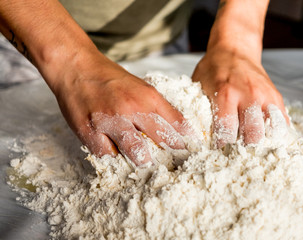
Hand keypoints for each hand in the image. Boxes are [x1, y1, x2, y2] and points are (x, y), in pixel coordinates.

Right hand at [53, 53, 189, 165]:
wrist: (77, 68)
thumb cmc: (111, 79)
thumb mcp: (141, 88)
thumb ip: (157, 108)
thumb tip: (176, 131)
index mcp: (149, 96)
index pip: (177, 122)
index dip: (188, 140)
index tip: (194, 151)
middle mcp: (132, 108)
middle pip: (161, 139)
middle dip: (172, 155)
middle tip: (175, 166)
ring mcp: (111, 121)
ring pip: (135, 151)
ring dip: (143, 161)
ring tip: (147, 166)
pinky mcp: (90, 132)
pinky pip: (107, 156)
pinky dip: (115, 160)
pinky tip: (118, 159)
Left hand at [192, 49, 288, 147]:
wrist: (234, 50)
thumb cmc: (214, 70)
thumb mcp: (199, 86)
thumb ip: (198, 108)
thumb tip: (194, 133)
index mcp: (226, 94)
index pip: (227, 132)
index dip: (221, 142)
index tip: (218, 144)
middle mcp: (249, 96)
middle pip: (253, 135)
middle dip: (243, 144)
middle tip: (236, 142)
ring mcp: (265, 96)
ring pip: (271, 131)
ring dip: (260, 138)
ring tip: (249, 138)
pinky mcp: (276, 96)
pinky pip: (281, 123)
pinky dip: (274, 131)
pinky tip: (263, 131)